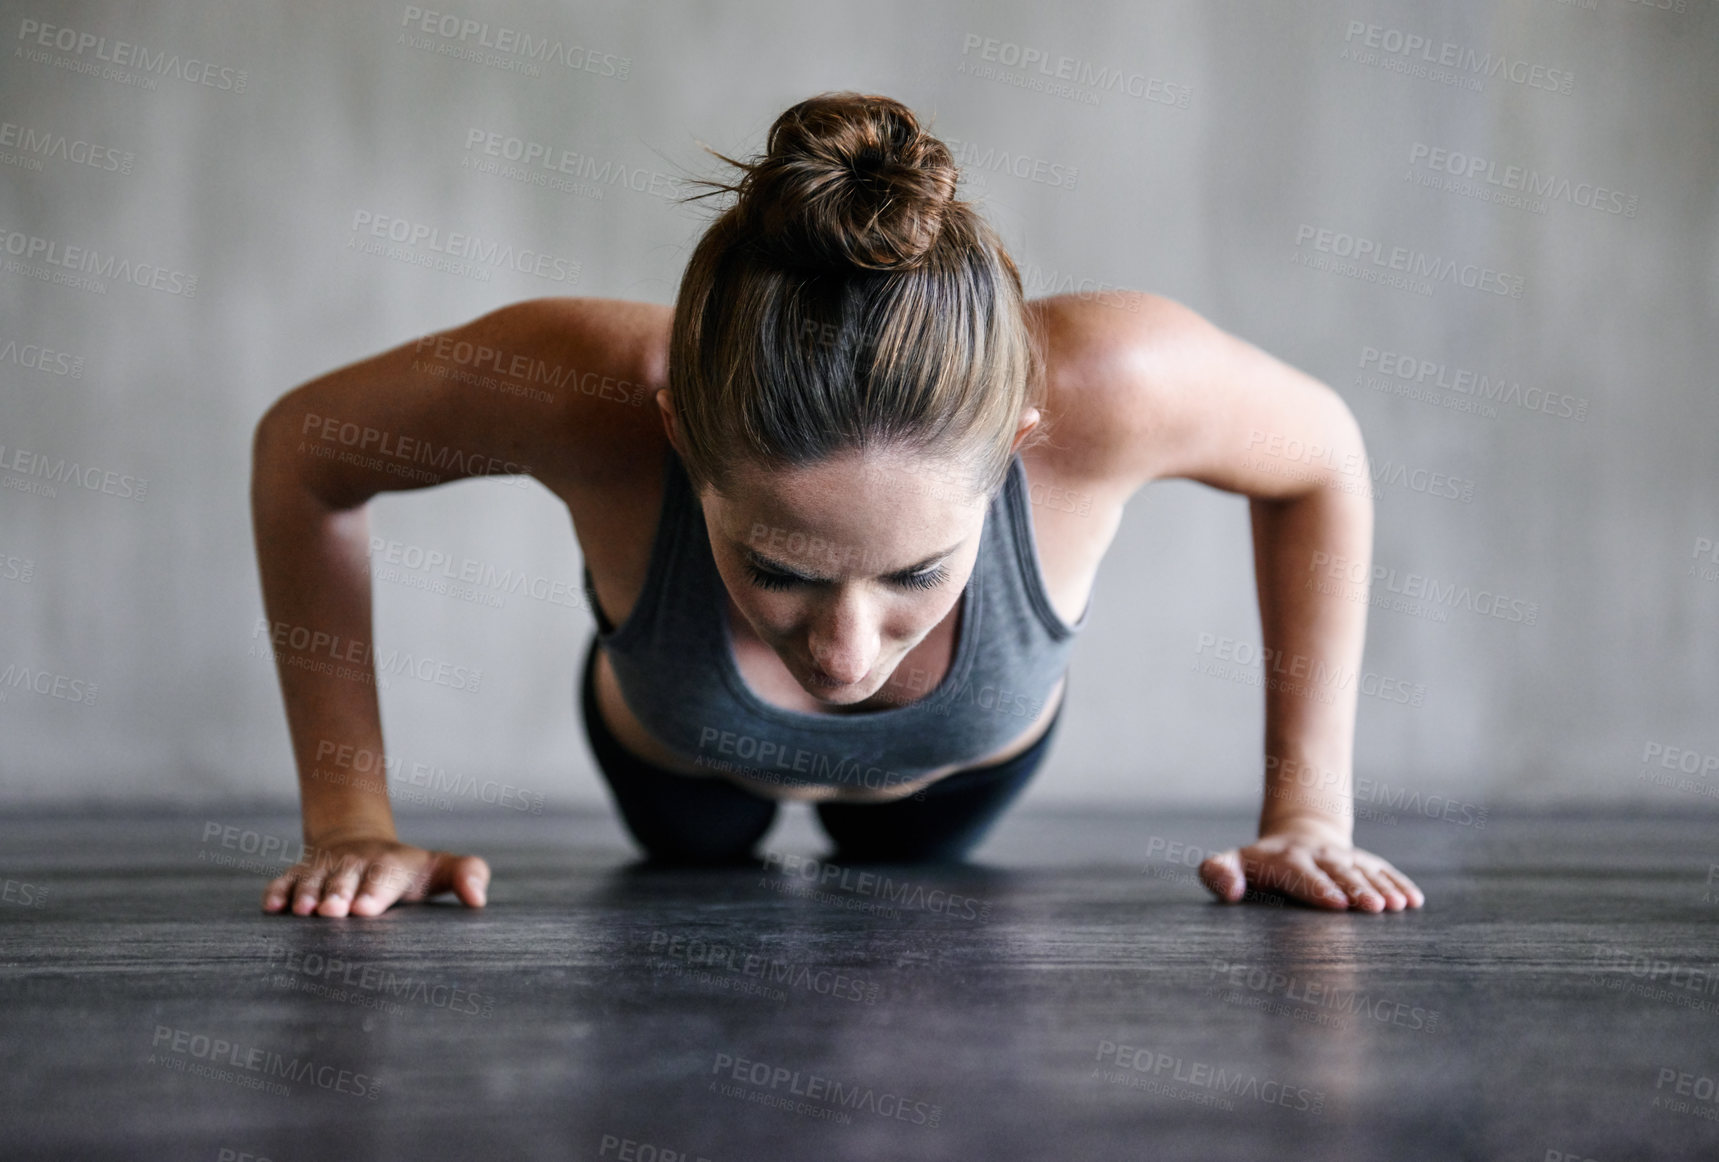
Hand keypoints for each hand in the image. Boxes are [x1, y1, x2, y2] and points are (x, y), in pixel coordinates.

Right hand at [262, 835, 489, 917]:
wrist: (359, 844)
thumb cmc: (405, 870)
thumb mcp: (438, 869)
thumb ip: (466, 875)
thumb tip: (479, 899)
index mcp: (390, 866)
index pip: (383, 879)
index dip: (373, 893)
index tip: (365, 910)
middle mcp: (354, 865)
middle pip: (344, 880)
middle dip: (337, 895)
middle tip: (332, 912)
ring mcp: (324, 869)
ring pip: (312, 880)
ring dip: (307, 895)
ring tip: (303, 911)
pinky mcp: (299, 875)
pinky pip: (284, 881)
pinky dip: (277, 892)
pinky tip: (272, 907)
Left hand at [1198, 824, 1424, 912]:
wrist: (1296, 838)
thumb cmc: (1259, 865)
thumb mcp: (1232, 863)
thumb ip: (1218, 872)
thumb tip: (1227, 889)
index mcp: (1286, 860)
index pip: (1302, 874)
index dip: (1318, 888)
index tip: (1336, 903)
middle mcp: (1319, 856)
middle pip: (1339, 873)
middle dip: (1357, 889)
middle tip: (1375, 908)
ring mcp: (1344, 858)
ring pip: (1364, 872)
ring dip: (1382, 887)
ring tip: (1398, 905)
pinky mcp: (1364, 862)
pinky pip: (1384, 871)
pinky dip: (1399, 884)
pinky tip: (1414, 900)